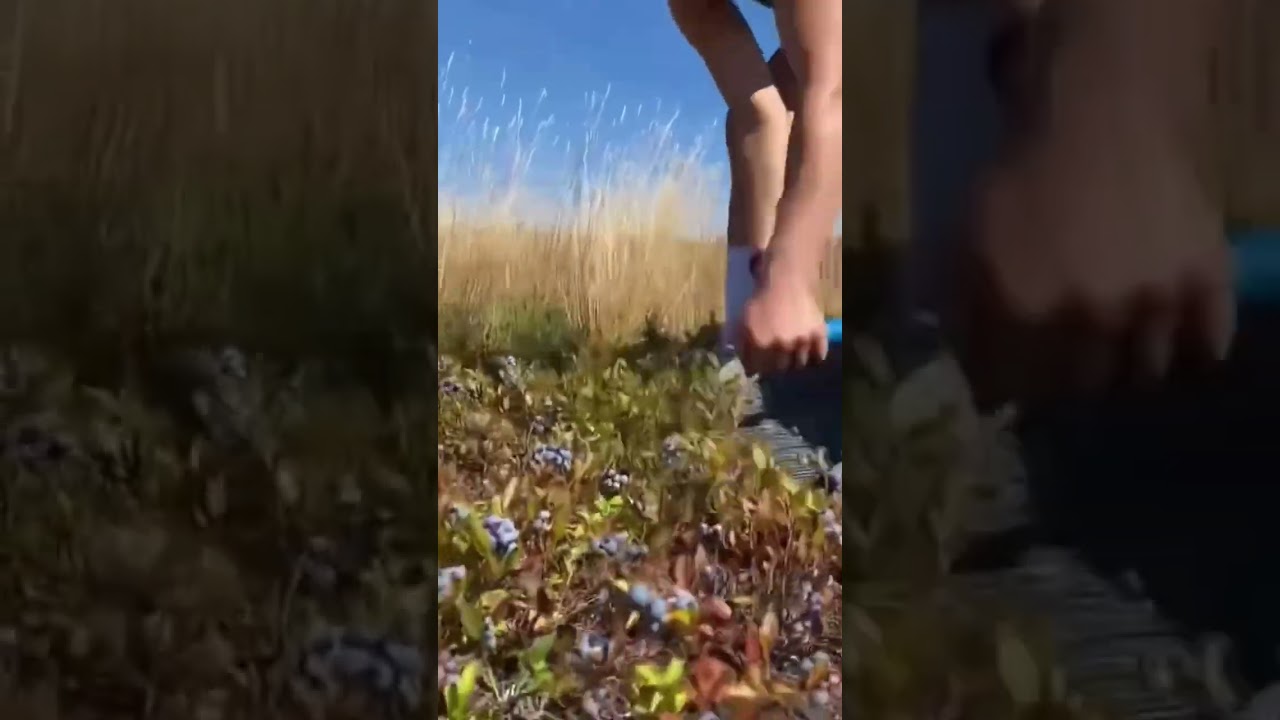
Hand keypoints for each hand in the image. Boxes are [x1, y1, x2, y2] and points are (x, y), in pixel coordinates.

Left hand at [738, 256, 828, 375]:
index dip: (755, 367)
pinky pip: (819, 354)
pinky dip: (816, 355)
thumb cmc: (761, 298)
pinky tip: (810, 353)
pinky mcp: (818, 333)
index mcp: (760, 344)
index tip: (756, 364)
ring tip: (791, 355)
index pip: (756, 369)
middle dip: (774, 366)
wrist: (785, 279)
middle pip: (778, 369)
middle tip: (774, 359)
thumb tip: (740, 361)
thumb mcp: (743, 320)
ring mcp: (802, 341)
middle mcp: (781, 347)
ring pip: (799, 364)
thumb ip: (740, 342)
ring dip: (794, 362)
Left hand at [951, 117, 1233, 406]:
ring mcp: (1154, 301)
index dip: (1002, 387)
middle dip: (1064, 381)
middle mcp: (1089, 318)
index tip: (1003, 382)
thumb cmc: (1022, 178)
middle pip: (1079, 388)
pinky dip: (1192, 349)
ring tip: (1114, 351)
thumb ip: (961, 309)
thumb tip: (967, 366)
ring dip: (1124, 370)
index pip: (1009, 388)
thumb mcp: (967, 242)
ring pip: (1142, 375)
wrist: (1098, 117)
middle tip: (1062, 363)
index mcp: (1023, 310)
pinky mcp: (1206, 278)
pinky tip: (1171, 340)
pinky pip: (1208, 344)